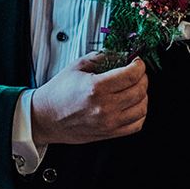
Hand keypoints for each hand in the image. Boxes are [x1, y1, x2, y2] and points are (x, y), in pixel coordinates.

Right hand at [30, 52, 147, 144]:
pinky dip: (140, 113)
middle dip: (143, 77)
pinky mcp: (109, 133)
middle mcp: (104, 107)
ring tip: (136, 87)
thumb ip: (101, 57)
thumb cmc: (59, 92)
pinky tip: (133, 104)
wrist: (46, 117)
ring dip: (143, 95)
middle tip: (138, 72)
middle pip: (139, 90)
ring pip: (142, 108)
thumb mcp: (77, 66)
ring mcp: (108, 123)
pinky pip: (136, 125)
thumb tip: (122, 54)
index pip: (131, 75)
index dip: (139, 65)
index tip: (137, 62)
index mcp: (96, 88)